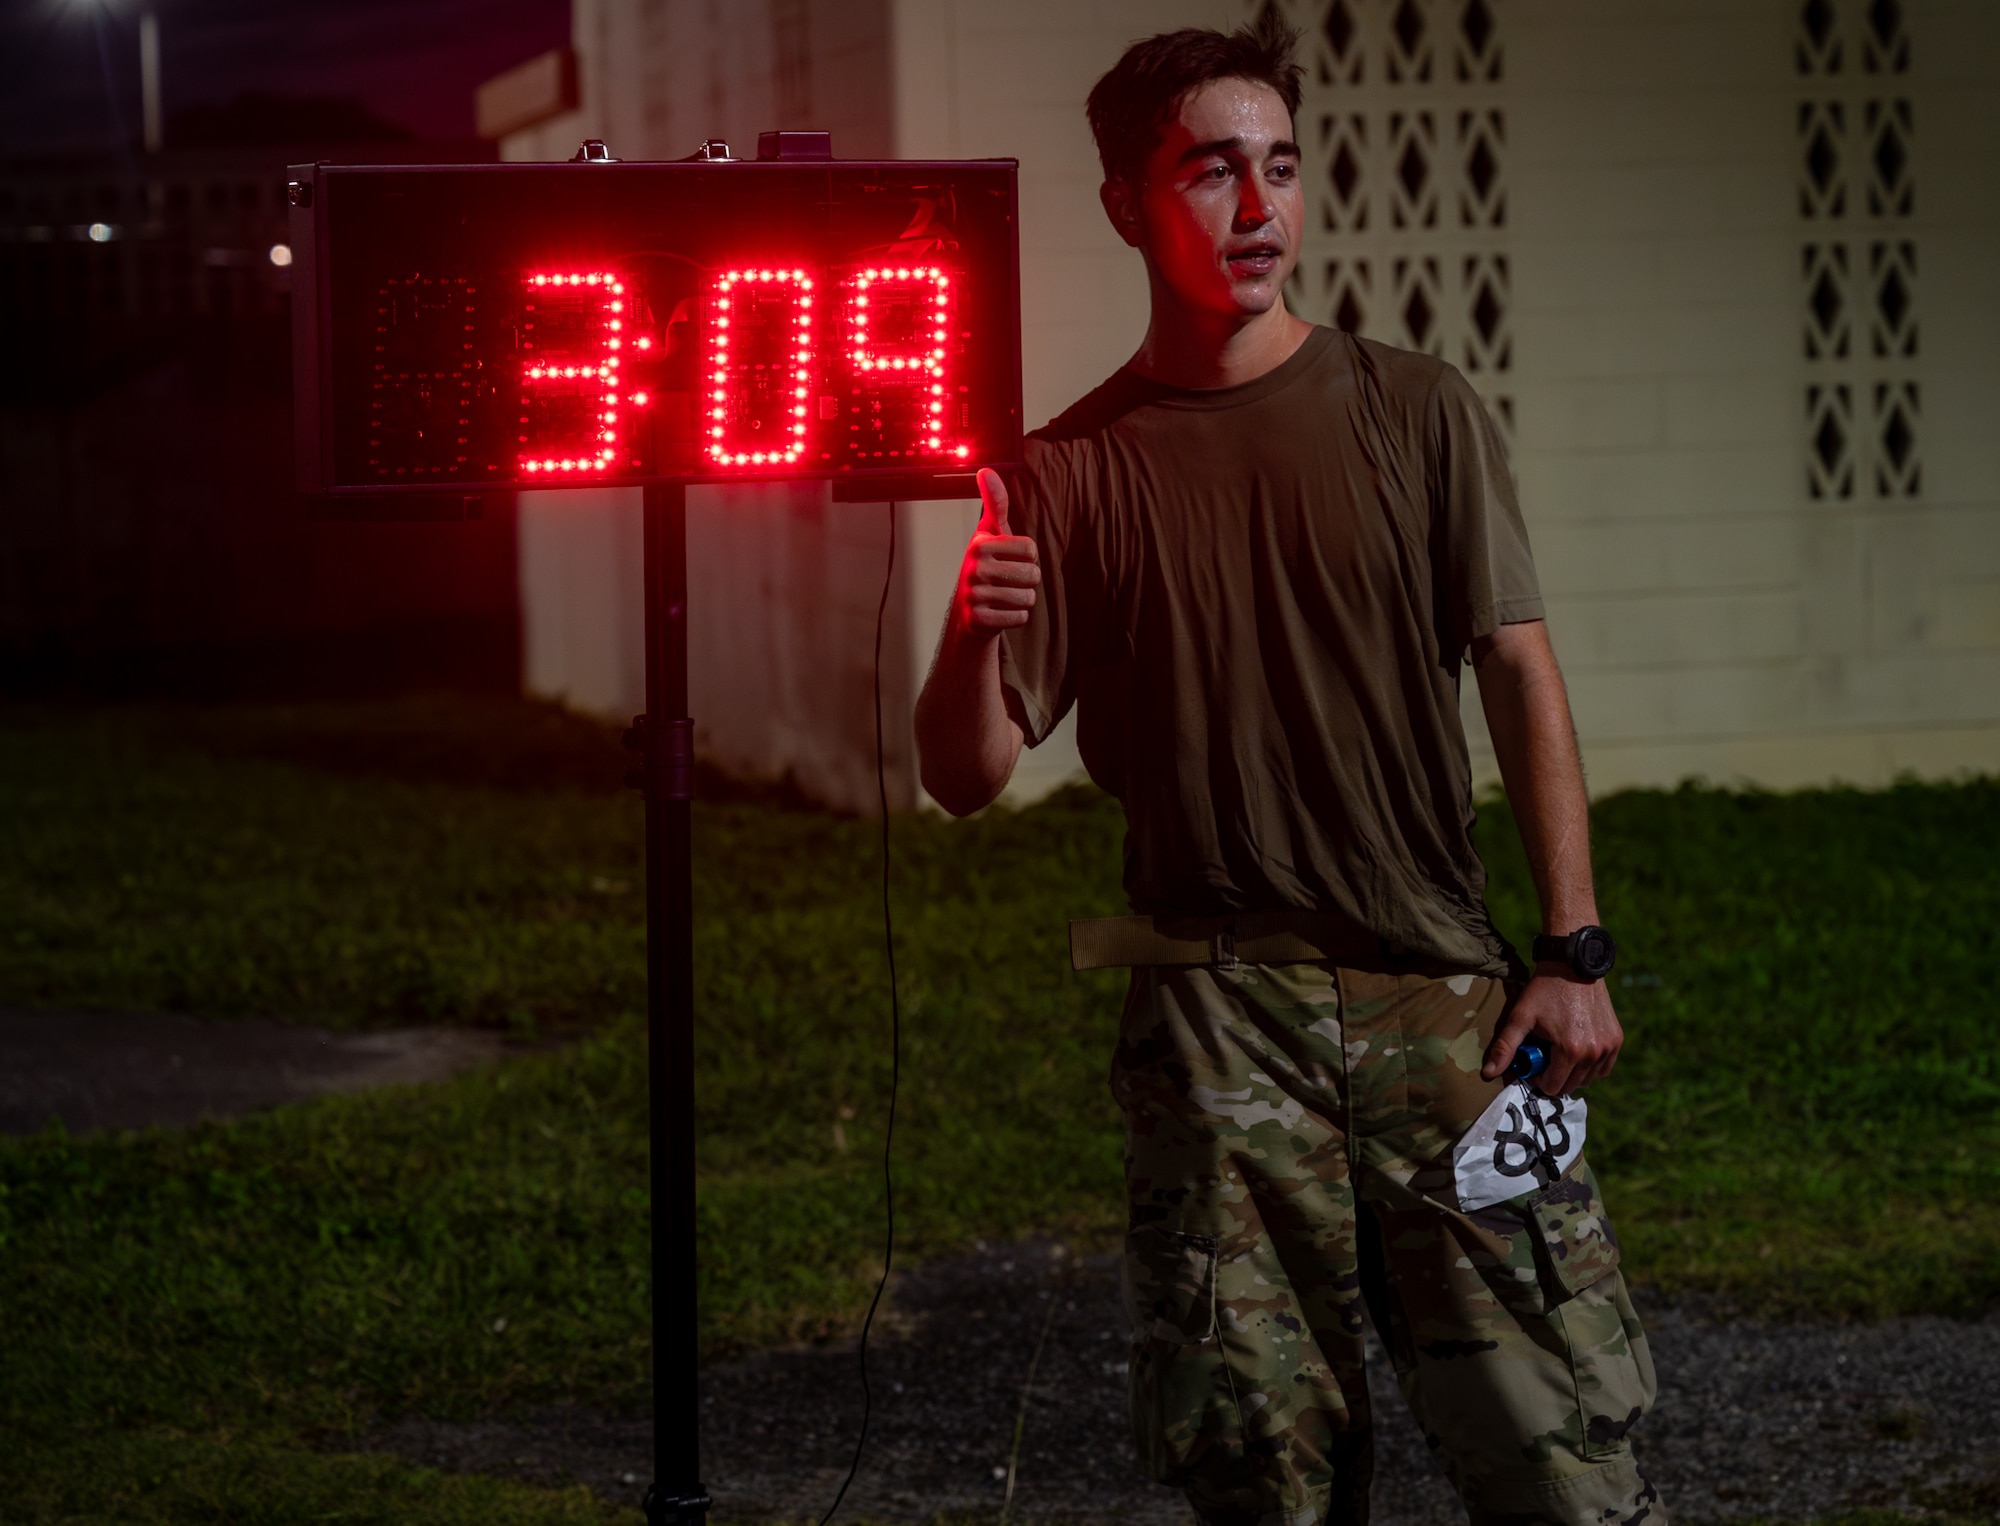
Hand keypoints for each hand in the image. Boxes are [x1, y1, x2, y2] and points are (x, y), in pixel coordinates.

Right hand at [954, 467, 1039, 634]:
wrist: (969, 611)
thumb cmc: (986, 567)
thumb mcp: (991, 533)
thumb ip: (995, 503)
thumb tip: (987, 471)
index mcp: (980, 545)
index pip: (1031, 550)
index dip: (1028, 557)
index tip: (1010, 559)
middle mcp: (973, 569)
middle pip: (1033, 575)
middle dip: (1027, 581)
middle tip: (1007, 581)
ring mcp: (974, 596)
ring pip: (1028, 598)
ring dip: (1022, 600)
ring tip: (1004, 596)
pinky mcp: (978, 620)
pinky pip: (1020, 618)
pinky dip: (1015, 617)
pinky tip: (1000, 612)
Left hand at [1482, 970, 1622, 1096]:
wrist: (1572, 965)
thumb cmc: (1544, 990)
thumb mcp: (1520, 1017)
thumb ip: (1505, 1047)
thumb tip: (1488, 1073)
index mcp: (1570, 1051)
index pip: (1553, 1087)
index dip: (1539, 1078)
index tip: (1533, 1061)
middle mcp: (1594, 1052)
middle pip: (1570, 1086)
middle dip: (1554, 1075)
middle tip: (1545, 1053)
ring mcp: (1608, 1047)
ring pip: (1588, 1079)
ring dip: (1572, 1072)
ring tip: (1560, 1050)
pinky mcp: (1616, 1040)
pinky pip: (1604, 1068)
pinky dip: (1590, 1066)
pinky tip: (1577, 1051)